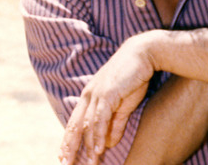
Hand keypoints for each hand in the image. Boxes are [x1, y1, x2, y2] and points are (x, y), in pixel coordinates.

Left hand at [59, 35, 155, 164]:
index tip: (64, 155)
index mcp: (89, 95)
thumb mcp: (125, 103)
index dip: (69, 139)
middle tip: (66, 164)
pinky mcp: (107, 93)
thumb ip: (116, 123)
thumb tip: (109, 143)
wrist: (144, 54)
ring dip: (87, 146)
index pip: (75, 121)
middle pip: (75, 125)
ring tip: (89, 163)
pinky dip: (98, 135)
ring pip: (88, 125)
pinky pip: (100, 119)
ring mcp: (96, 93)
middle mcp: (88, 95)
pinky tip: (99, 149)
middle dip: (70, 147)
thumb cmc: (134, 76)